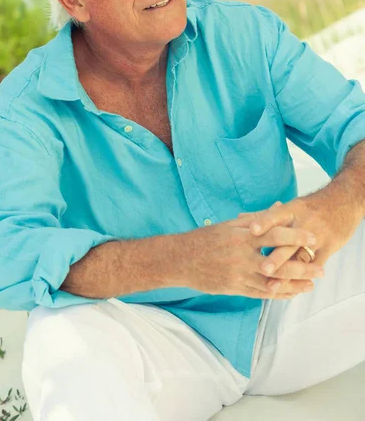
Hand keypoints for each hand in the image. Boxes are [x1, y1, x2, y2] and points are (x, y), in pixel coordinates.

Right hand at [184, 202, 324, 298]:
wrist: (180, 259)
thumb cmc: (206, 238)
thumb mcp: (231, 224)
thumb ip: (258, 218)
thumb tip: (280, 205)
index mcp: (241, 236)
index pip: (273, 235)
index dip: (294, 236)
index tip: (313, 237)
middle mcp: (241, 256)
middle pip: (277, 263)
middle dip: (301, 267)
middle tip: (320, 269)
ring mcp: (238, 275)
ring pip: (271, 283)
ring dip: (293, 285)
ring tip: (310, 285)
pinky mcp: (234, 289)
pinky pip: (260, 294)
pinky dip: (277, 294)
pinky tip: (291, 294)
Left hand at [246, 196, 358, 292]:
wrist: (341, 203)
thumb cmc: (309, 207)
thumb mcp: (289, 207)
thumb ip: (265, 215)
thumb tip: (240, 217)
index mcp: (291, 210)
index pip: (276, 215)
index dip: (264, 222)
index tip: (252, 230)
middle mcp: (303, 222)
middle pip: (288, 241)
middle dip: (277, 256)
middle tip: (263, 268)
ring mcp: (317, 236)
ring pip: (301, 257)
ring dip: (287, 273)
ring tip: (273, 286)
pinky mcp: (329, 247)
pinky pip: (316, 265)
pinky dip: (304, 277)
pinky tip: (292, 289)